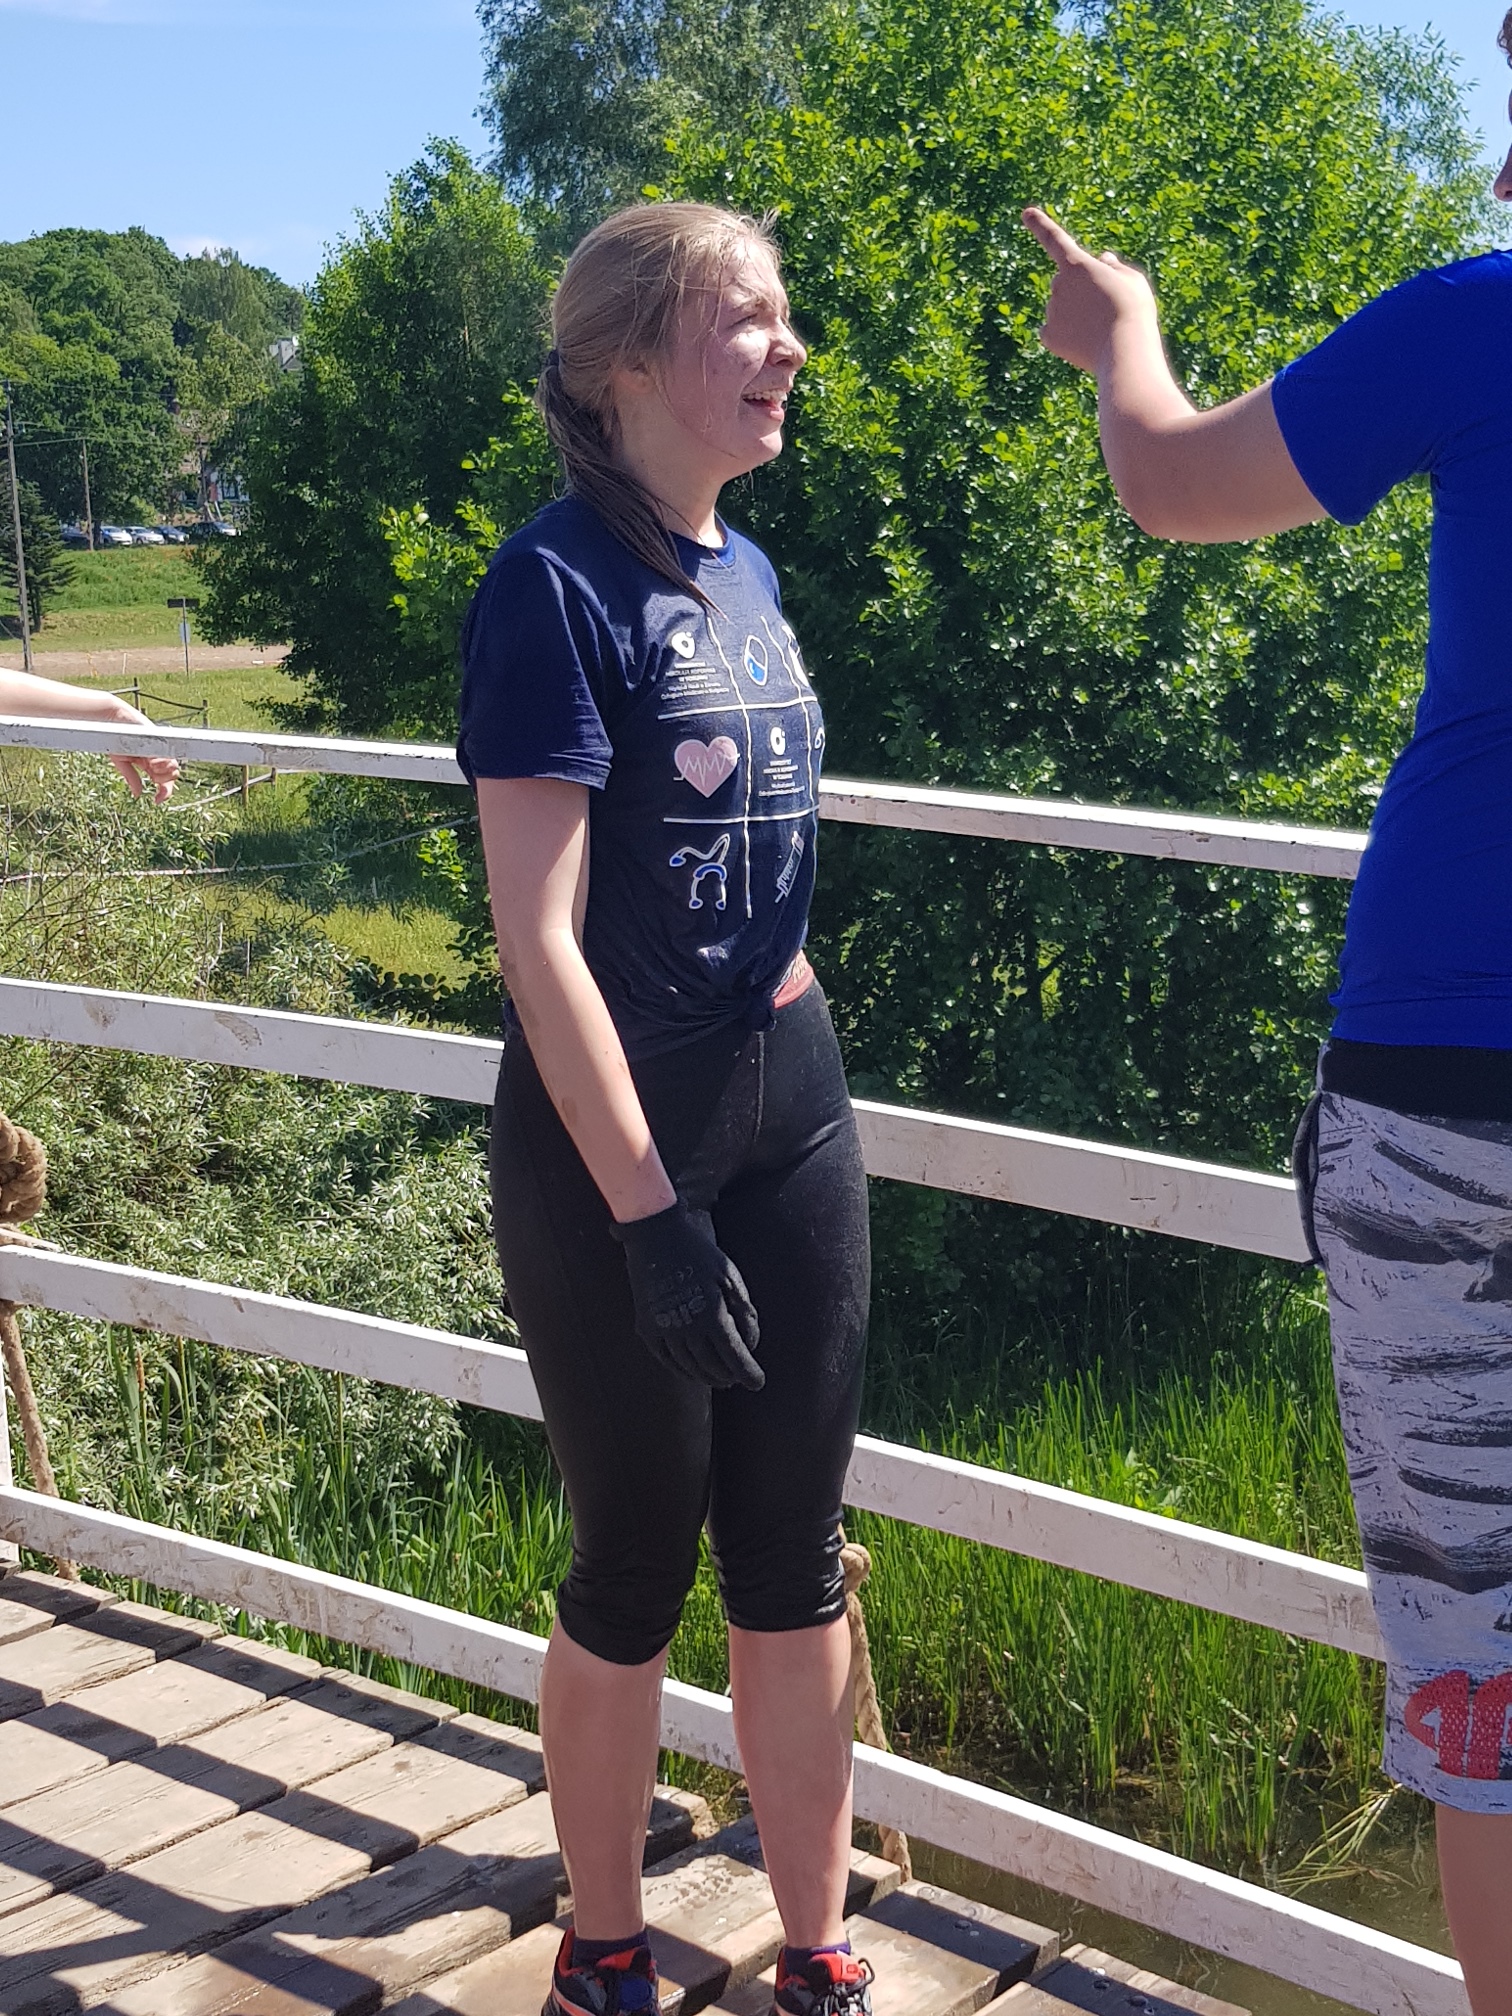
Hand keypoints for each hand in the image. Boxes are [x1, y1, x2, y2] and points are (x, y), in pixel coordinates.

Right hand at [105, 700, 178, 803]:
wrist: (113, 720)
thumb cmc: (116, 739)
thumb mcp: (122, 762)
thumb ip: (131, 777)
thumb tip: (138, 794)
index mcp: (151, 764)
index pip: (165, 782)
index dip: (165, 793)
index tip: (156, 801)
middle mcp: (158, 757)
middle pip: (172, 776)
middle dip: (164, 781)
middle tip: (151, 774)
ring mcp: (160, 747)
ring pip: (173, 767)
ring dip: (163, 771)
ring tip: (151, 764)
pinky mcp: (160, 738)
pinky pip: (168, 753)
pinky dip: (163, 760)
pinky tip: (153, 760)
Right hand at [611, 1198, 763, 1390]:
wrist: (655, 1236)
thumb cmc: (698, 1252)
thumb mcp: (730, 1275)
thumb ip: (743, 1310)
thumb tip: (751, 1343)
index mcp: (711, 1314)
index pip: (734, 1356)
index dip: (748, 1372)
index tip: (758, 1382)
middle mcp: (687, 1328)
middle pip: (712, 1366)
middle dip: (729, 1376)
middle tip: (739, 1378)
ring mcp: (663, 1330)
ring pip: (689, 1367)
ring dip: (707, 1377)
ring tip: (720, 1379)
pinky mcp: (647, 1327)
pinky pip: (665, 1359)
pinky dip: (681, 1371)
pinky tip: (691, 1372)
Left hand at [1021, 207, 1159, 375]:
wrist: (1124, 351)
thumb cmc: (1133, 311)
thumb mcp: (1132, 280)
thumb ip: (1114, 268)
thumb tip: (1102, 260)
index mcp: (1077, 265)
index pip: (1055, 239)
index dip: (1040, 225)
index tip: (1025, 213)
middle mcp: (1058, 284)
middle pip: (1067, 284)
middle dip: (1082, 292)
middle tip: (1107, 308)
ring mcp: (1051, 310)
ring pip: (1063, 309)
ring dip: (1078, 315)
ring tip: (1101, 327)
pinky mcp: (1048, 336)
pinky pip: (1055, 332)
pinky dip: (1067, 336)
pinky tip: (1084, 342)